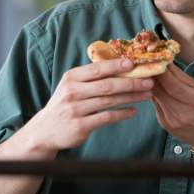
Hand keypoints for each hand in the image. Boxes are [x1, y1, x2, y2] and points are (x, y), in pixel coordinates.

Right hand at [27, 59, 153, 151]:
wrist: (44, 130)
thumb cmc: (65, 104)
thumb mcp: (71, 85)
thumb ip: (91, 77)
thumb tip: (120, 64)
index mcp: (71, 78)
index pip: (97, 69)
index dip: (116, 65)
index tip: (133, 63)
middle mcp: (72, 92)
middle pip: (107, 85)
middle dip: (131, 82)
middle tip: (149, 81)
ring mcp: (76, 109)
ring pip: (109, 101)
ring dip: (131, 97)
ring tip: (147, 94)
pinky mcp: (80, 126)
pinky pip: (106, 118)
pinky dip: (121, 114)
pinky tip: (133, 111)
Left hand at [151, 64, 193, 149]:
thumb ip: (181, 77)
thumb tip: (166, 62)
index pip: (174, 86)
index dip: (162, 73)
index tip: (155, 60)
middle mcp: (182, 113)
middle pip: (161, 91)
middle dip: (152, 76)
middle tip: (147, 63)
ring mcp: (171, 120)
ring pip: (156, 97)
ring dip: (150, 83)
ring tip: (147, 72)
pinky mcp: (164, 124)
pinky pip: (155, 104)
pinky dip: (153, 93)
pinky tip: (152, 86)